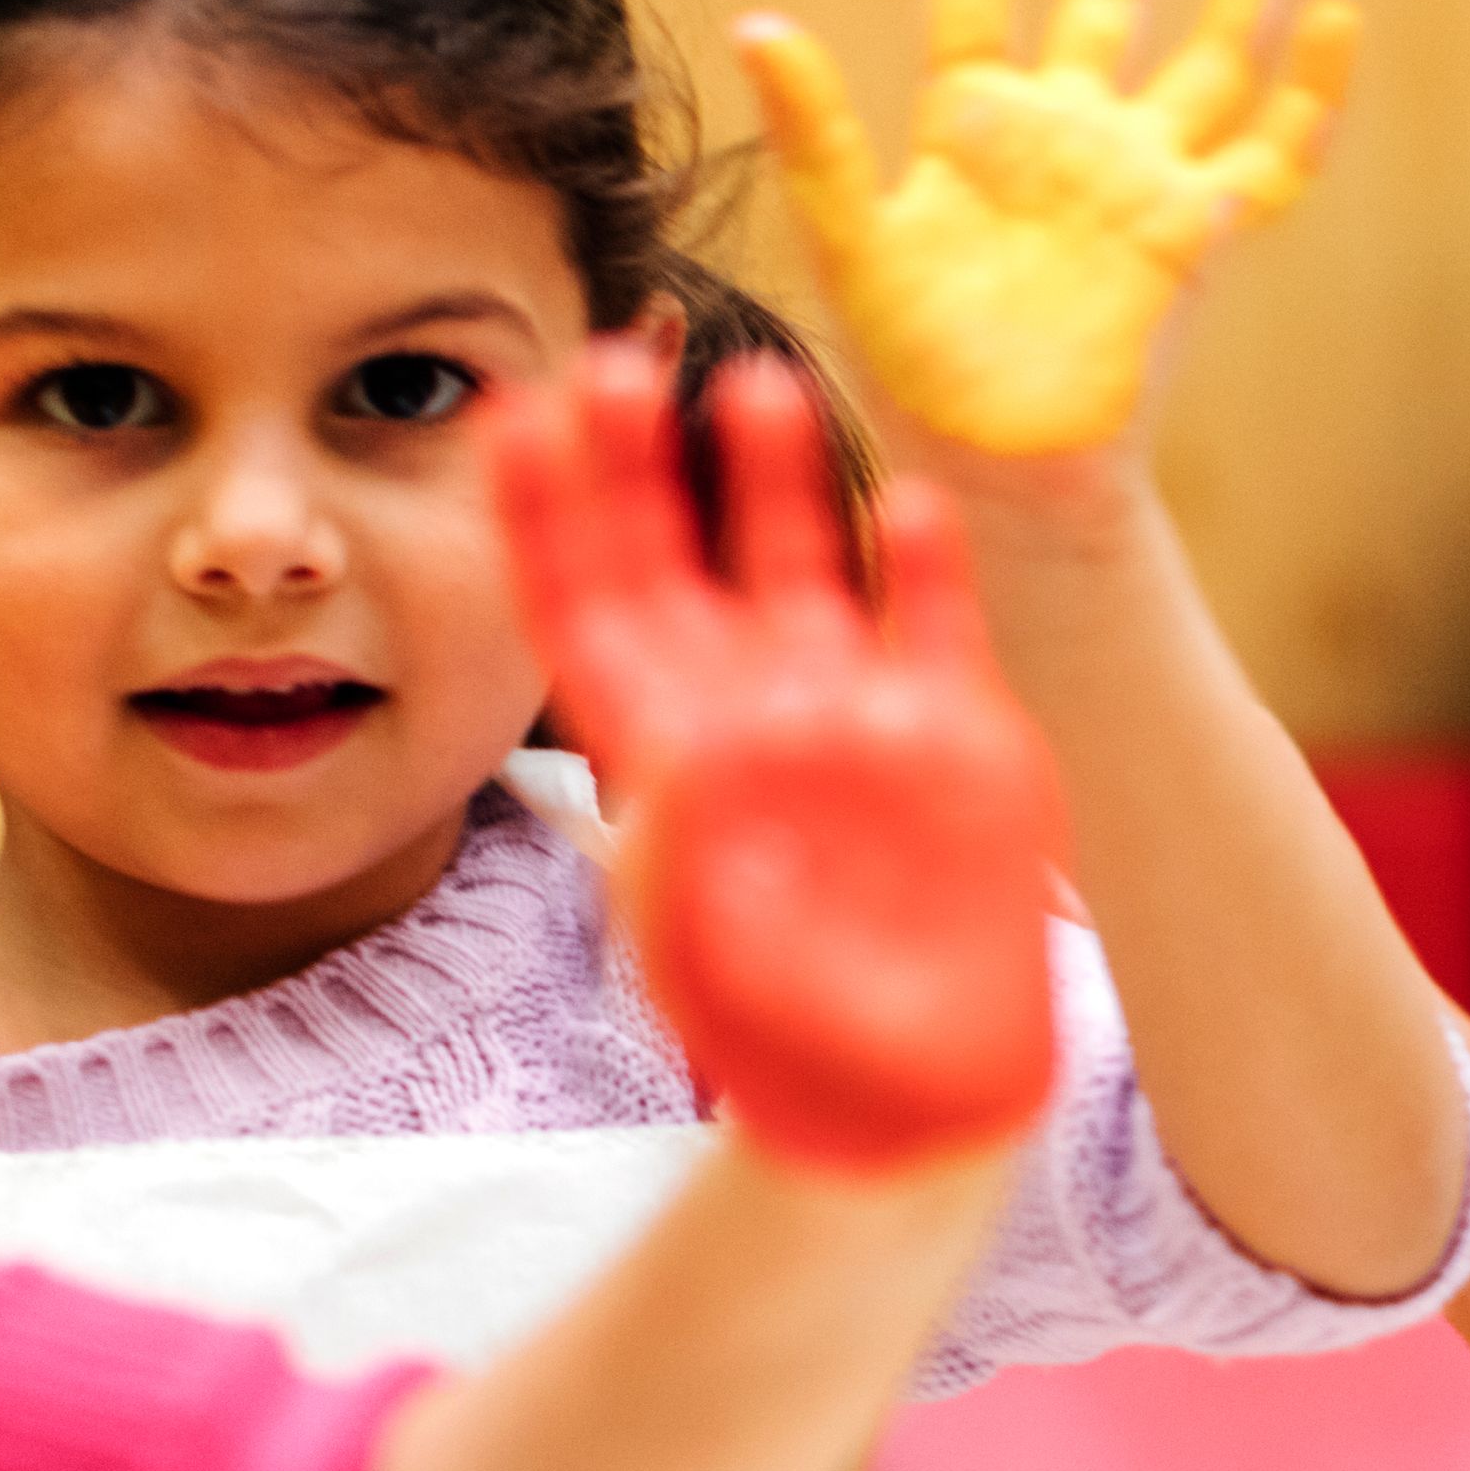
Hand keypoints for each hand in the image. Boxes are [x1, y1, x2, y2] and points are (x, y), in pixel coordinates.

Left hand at [491, 343, 1065, 1175]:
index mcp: (668, 763)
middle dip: (638, 463)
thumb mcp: (717, 962)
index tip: (512, 418)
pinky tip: (912, 496)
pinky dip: (925, 563)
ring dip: (775, 477)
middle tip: (609, 359)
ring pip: (801, 566)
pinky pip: (935, 627)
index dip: (546, 516)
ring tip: (753, 381)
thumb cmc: (789, 1051)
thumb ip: (693, 868)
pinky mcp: (957, 743)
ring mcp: (856, 721)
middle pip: (676, 562)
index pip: (585, 610)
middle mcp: (752, 718)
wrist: (911, 1111)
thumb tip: (688, 767)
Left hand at [742, 0, 1361, 461]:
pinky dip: (1309, 96)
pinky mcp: (1198, 236)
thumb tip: (760, 27)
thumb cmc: (917, 368)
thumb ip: (819, 134)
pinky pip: (1269, 156)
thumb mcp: (852, 240)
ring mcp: (1140, 179)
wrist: (1001, 461)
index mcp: (977, 122)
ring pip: (1212, 53)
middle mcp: (1067, 133)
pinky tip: (1336, 25)